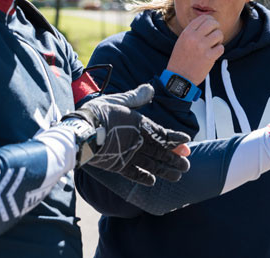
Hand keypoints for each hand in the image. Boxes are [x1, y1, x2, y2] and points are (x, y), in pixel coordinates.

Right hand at [64, 84, 190, 185]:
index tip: (187, 141)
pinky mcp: (118, 165)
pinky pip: (134, 174)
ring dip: (166, 171)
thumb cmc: (99, 112)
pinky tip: (152, 182)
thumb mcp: (119, 100)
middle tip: (187, 165)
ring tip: (178, 176)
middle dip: (175, 158)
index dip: (176, 138)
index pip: (164, 134)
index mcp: (141, 125)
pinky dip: (144, 178)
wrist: (82, 131)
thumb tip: (151, 88)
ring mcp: (130, 155)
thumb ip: (137, 96)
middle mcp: (139, 142)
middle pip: (161, 152)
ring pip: (153, 165)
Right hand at [167, 15, 223, 83]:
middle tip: (215, 34)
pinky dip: (219, 50)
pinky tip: (213, 54)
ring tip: (213, 45)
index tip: (212, 25)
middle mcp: (194, 38)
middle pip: (212, 23)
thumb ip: (192, 32)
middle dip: (217, 27)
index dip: (210, 20)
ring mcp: (202, 47)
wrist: (179, 77)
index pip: (202, 18)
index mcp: (186, 33)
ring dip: (219, 40)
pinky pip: (221, 48)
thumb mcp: (181, 42)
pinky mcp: (209, 57)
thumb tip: (207, 23)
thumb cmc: (180, 60)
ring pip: (219, 34)